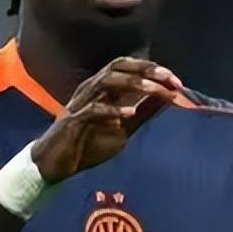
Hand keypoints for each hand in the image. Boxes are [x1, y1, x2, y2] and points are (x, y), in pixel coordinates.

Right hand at [31, 57, 183, 183]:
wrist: (55, 165)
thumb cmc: (87, 144)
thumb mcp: (124, 130)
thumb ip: (143, 114)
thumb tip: (168, 100)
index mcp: (103, 89)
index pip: (128, 67)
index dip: (153, 69)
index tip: (177, 82)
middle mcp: (91, 89)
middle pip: (118, 66)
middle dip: (147, 69)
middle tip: (171, 80)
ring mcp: (81, 103)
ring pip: (106, 81)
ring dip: (133, 84)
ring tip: (155, 90)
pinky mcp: (73, 121)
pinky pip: (93, 109)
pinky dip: (112, 110)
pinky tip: (129, 115)